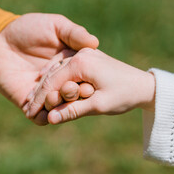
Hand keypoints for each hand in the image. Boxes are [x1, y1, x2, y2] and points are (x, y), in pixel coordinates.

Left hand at [0, 13, 98, 124]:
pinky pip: (39, 116)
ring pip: (57, 108)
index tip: (91, 85)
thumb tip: (94, 42)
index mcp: (72, 66)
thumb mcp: (55, 25)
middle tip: (69, 90)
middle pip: (72, 95)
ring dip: (58, 106)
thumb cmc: (28, 28)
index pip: (84, 79)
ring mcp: (45, 94)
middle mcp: (61, 82)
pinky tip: (42, 111)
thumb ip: (73, 33)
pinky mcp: (29, 103)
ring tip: (52, 97)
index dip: (87, 83)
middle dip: (72, 95)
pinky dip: (43, 117)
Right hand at [26, 48, 155, 123]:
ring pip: (57, 71)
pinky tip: (50, 92)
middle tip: (29, 111)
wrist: (144, 85)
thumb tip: (50, 119)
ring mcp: (84, 54)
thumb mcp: (98, 105)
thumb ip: (73, 111)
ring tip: (36, 104)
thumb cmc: (124, 94)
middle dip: (40, 93)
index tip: (30, 114)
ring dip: (47, 87)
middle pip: (52, 75)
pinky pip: (66, 69)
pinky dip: (57, 81)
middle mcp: (80, 54)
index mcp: (81, 62)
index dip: (40, 99)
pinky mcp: (87, 58)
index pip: (52, 81)